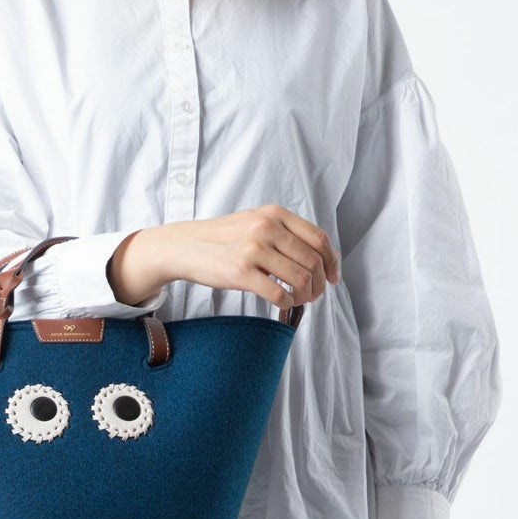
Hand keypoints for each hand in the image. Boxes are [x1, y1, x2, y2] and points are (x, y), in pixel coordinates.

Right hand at [106, 205, 340, 307]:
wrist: (184, 246)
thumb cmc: (222, 239)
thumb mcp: (254, 222)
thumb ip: (284, 232)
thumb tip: (318, 259)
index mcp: (274, 214)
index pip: (318, 239)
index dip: (332, 262)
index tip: (332, 278)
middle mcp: (266, 227)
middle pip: (313, 261)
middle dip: (320, 283)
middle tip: (315, 295)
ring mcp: (253, 249)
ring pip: (300, 279)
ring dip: (306, 296)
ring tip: (300, 300)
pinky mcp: (241, 272)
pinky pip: (279, 294)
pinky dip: (288, 304)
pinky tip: (283, 305)